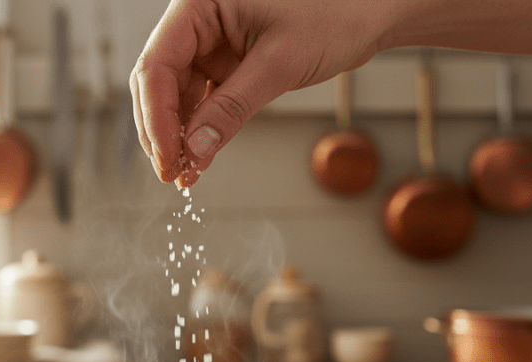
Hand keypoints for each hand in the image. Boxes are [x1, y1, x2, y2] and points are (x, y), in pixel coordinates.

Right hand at [130, 0, 382, 187]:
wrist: (375, 9)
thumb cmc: (338, 10)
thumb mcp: (280, 62)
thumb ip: (231, 107)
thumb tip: (195, 150)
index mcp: (199, 1)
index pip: (156, 65)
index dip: (156, 118)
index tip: (167, 159)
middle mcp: (198, 19)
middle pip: (158, 82)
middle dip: (162, 131)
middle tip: (172, 173)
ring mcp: (212, 41)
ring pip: (177, 96)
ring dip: (180, 136)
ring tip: (186, 174)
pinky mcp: (228, 61)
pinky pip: (203, 100)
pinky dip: (201, 130)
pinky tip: (200, 158)